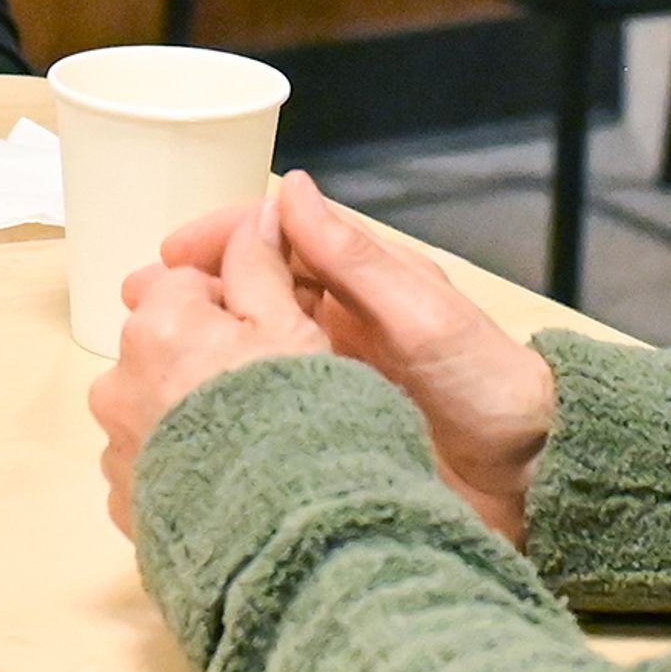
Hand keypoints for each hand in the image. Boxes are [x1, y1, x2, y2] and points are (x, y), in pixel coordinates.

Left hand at [89, 200, 328, 536]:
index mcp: (157, 326)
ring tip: (247, 439)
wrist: (286, 540)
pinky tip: (225, 478)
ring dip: (185, 410)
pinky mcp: (124, 504)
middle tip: (263, 385)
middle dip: (202, 353)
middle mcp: (119, 382)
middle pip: (161, 344)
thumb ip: (261, 266)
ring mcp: (117, 448)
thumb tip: (256, 214)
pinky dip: (178, 463)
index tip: (269, 331)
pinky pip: (149, 462)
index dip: (233, 301)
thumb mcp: (292, 329)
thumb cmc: (296, 421)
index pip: (184, 282)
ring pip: (151, 404)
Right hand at [157, 172, 555, 544]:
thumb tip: (291, 189)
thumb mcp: (425, 318)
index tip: (170, 253)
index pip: (279, 239)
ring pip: (251, 343)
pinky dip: (223, 395)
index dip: (221, 238)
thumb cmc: (492, 389)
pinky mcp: (329, 428)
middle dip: (192, 288)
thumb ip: (357, 261)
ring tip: (142, 355)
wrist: (536, 481)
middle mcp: (343, 323)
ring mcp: (333, 376)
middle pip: (252, 288)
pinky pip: (265, 400)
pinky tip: (186, 413)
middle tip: (133, 302)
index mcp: (366, 283)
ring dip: (199, 340)